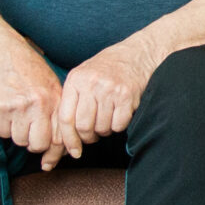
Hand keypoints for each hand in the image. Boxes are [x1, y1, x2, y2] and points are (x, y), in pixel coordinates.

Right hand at [0, 29, 67, 162]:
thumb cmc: (26, 67)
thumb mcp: (49, 83)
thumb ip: (56, 110)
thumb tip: (63, 143)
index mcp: (53, 98)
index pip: (60, 136)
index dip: (56, 153)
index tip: (50, 162)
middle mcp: (37, 104)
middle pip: (39, 144)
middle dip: (34, 143)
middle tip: (30, 131)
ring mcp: (17, 107)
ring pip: (19, 140)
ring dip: (17, 133)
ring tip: (17, 114)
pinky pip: (2, 132)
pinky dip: (3, 126)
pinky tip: (5, 110)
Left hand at [55, 38, 159, 165]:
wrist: (138, 53)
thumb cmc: (109, 68)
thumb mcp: (84, 75)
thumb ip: (73, 100)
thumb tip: (65, 136)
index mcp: (75, 79)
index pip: (65, 118)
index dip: (68, 139)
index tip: (73, 151)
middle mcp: (91, 83)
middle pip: (83, 127)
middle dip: (89, 137)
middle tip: (94, 133)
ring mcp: (109, 89)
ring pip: (102, 128)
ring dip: (105, 130)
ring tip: (108, 118)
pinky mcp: (127, 96)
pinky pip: (118, 125)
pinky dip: (119, 125)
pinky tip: (120, 113)